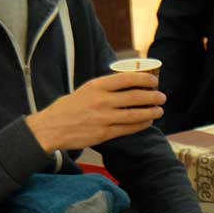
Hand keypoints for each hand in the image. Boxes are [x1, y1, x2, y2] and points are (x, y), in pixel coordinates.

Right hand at [26, 72, 164, 152]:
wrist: (50, 128)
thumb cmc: (68, 108)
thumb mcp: (85, 90)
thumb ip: (104, 88)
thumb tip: (129, 84)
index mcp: (96, 86)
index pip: (126, 79)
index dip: (144, 79)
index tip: (154, 80)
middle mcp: (101, 101)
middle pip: (135, 97)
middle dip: (153, 97)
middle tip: (162, 97)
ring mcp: (103, 118)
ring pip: (135, 114)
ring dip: (151, 112)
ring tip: (159, 110)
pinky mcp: (104, 133)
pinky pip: (128, 129)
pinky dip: (141, 125)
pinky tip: (147, 122)